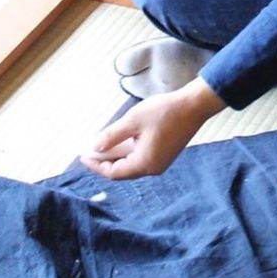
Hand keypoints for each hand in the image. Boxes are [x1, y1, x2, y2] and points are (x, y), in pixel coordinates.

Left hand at [80, 78, 226, 179]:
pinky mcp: (165, 154)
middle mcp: (153, 168)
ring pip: (132, 163)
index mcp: (144, 164)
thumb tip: (95, 148)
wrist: (194, 105)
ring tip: (102, 142)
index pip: (113, 172)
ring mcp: (160, 162)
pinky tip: (121, 139)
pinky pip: (141, 157)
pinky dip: (128, 150)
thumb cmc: (164, 111)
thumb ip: (112, 136)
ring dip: (116, 154)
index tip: (82, 155)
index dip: (96, 165)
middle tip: (89, 149)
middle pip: (122, 170)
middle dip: (104, 160)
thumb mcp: (133, 121)